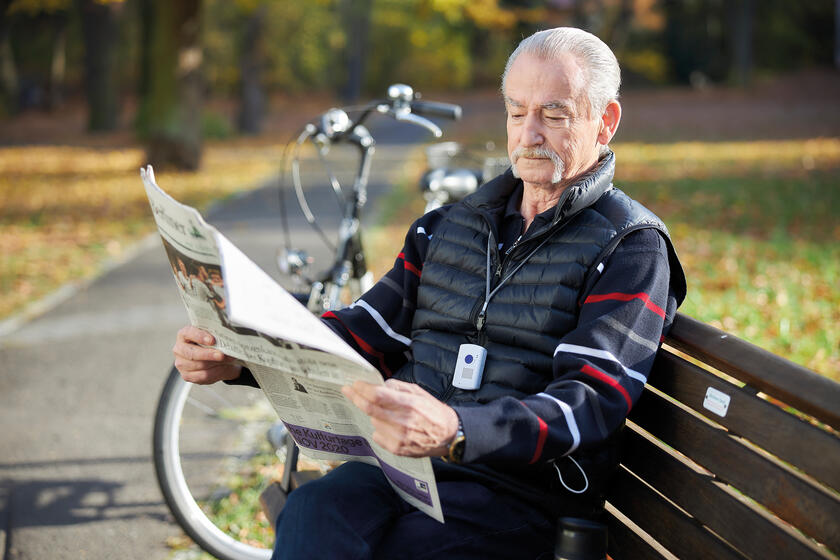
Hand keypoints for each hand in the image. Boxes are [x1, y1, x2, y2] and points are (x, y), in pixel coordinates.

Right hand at [173, 325, 240, 384]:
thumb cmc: (216, 343)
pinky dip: (215, 373)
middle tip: (222, 355)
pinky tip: (222, 368)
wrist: (219, 359)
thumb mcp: (217, 335)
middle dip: (208, 354)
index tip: (212, 340)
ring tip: (228, 360)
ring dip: (215, 364)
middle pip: (192, 353)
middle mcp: (179, 348)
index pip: (189, 333)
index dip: (200, 336)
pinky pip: (201, 376)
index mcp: (184, 334)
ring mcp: (181, 363)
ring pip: (198, 365)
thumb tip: (230, 334)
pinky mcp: (186, 375)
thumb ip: (219, 333)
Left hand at [342, 379, 458, 456]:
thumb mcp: (418, 392)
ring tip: (384, 412)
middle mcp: (403, 421)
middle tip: (348, 391)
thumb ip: (398, 387)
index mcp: (409, 404)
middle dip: (356, 397)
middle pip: (370, 409)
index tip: (355, 384)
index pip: (377, 395)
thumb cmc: (433, 411)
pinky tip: (389, 425)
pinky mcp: (398, 449)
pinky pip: (377, 436)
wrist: (448, 434)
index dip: (363, 389)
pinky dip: (379, 428)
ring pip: (373, 421)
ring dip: (373, 414)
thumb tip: (378, 385)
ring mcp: (399, 437)